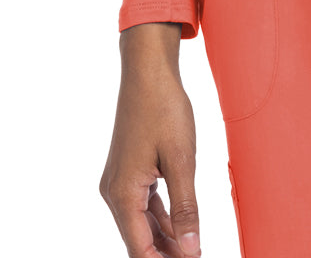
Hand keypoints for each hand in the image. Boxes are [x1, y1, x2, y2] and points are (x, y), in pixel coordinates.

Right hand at [101, 24, 200, 257]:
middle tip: (195, 255)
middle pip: (139, 240)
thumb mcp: (181, 160)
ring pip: (142, 224)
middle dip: (165, 254)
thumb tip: (190, 250)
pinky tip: (179, 228)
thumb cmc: (164, 109)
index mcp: (123, 194)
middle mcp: (115, 193)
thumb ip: (185, 208)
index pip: (140, 249)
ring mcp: (120, 181)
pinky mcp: (129, 171)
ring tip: (190, 250)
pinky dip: (161, 218)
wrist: (147, 71)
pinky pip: (144, 204)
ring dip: (165, 239)